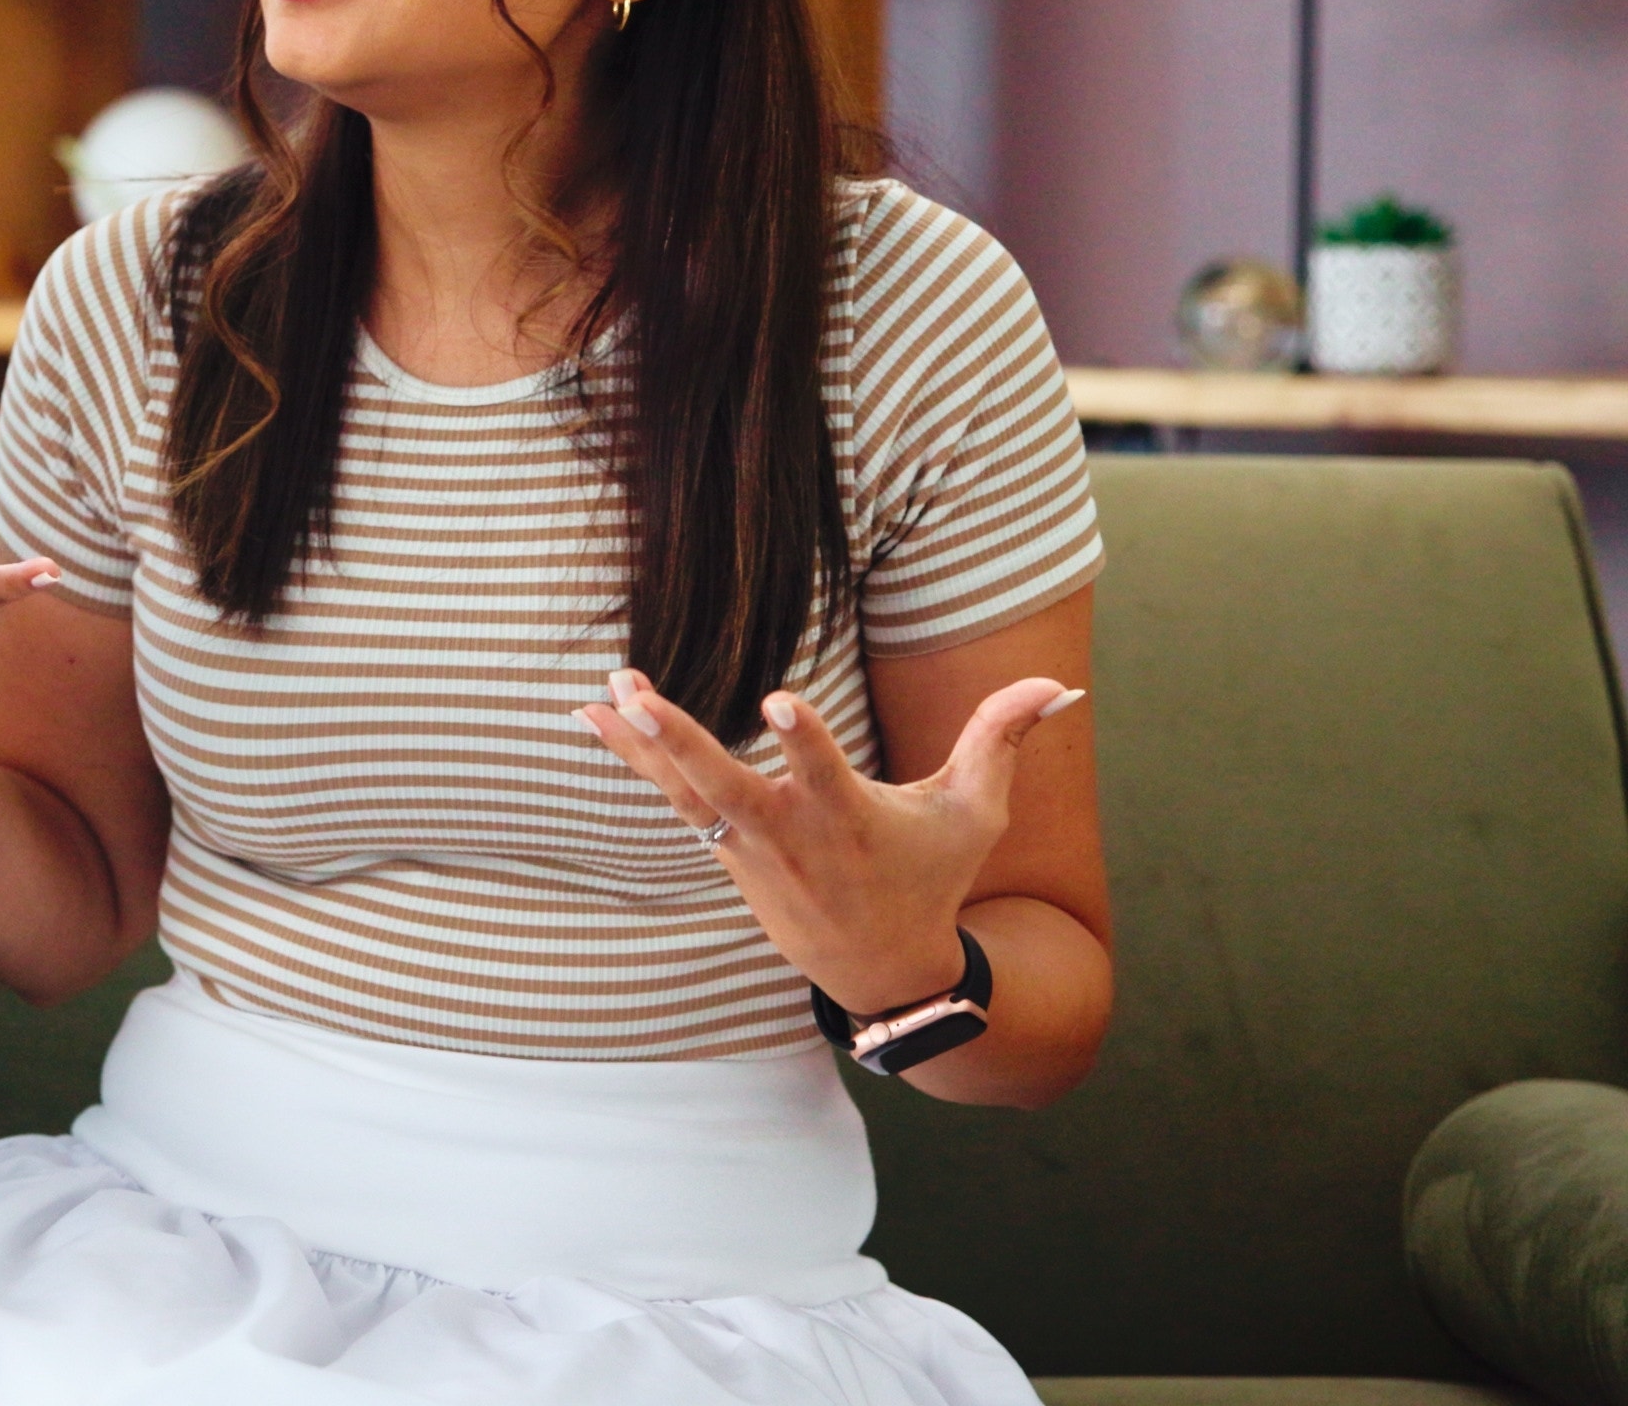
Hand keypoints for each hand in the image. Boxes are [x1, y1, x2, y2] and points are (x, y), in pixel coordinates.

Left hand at [579, 668, 1087, 1015]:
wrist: (880, 966)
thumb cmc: (931, 876)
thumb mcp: (975, 813)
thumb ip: (1002, 739)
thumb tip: (1061, 683)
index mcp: (851, 819)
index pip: (824, 775)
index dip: (803, 741)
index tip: (777, 702)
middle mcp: (790, 833)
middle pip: (727, 787)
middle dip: (681, 744)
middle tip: (638, 700)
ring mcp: (748, 844)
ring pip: (686, 792)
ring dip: (639, 745)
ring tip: (600, 692)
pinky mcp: (722, 847)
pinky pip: (671, 798)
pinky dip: (630, 760)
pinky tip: (589, 714)